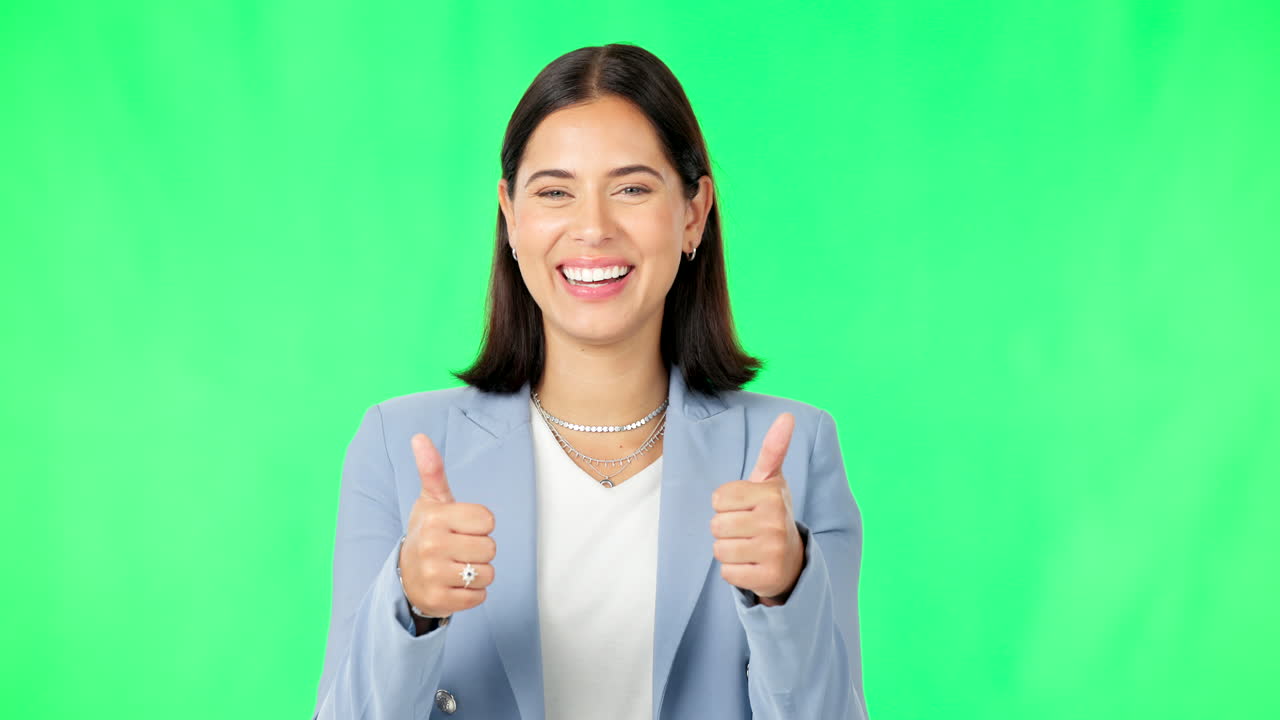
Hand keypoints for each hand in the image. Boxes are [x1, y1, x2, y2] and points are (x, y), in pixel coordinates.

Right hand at [399, 433, 496, 618]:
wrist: (406, 576)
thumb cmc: (428, 532)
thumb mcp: (432, 502)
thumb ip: (432, 470)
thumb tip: (419, 436)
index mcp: (435, 518)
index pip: (488, 521)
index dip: (481, 525)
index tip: (463, 528)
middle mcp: (431, 546)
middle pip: (490, 549)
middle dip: (481, 551)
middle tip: (459, 550)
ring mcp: (434, 575)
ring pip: (487, 574)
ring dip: (479, 573)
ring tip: (458, 567)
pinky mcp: (439, 600)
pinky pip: (480, 597)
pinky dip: (473, 594)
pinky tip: (455, 585)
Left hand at [710, 412, 805, 604]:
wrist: (793, 560)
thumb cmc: (772, 515)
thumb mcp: (772, 482)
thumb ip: (774, 449)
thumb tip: (787, 416)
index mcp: (771, 495)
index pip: (718, 498)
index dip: (725, 505)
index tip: (745, 508)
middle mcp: (775, 523)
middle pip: (716, 525)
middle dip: (726, 529)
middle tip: (747, 530)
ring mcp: (773, 552)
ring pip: (719, 550)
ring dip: (729, 551)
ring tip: (748, 547)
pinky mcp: (767, 578)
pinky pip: (727, 573)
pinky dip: (734, 572)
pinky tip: (752, 565)